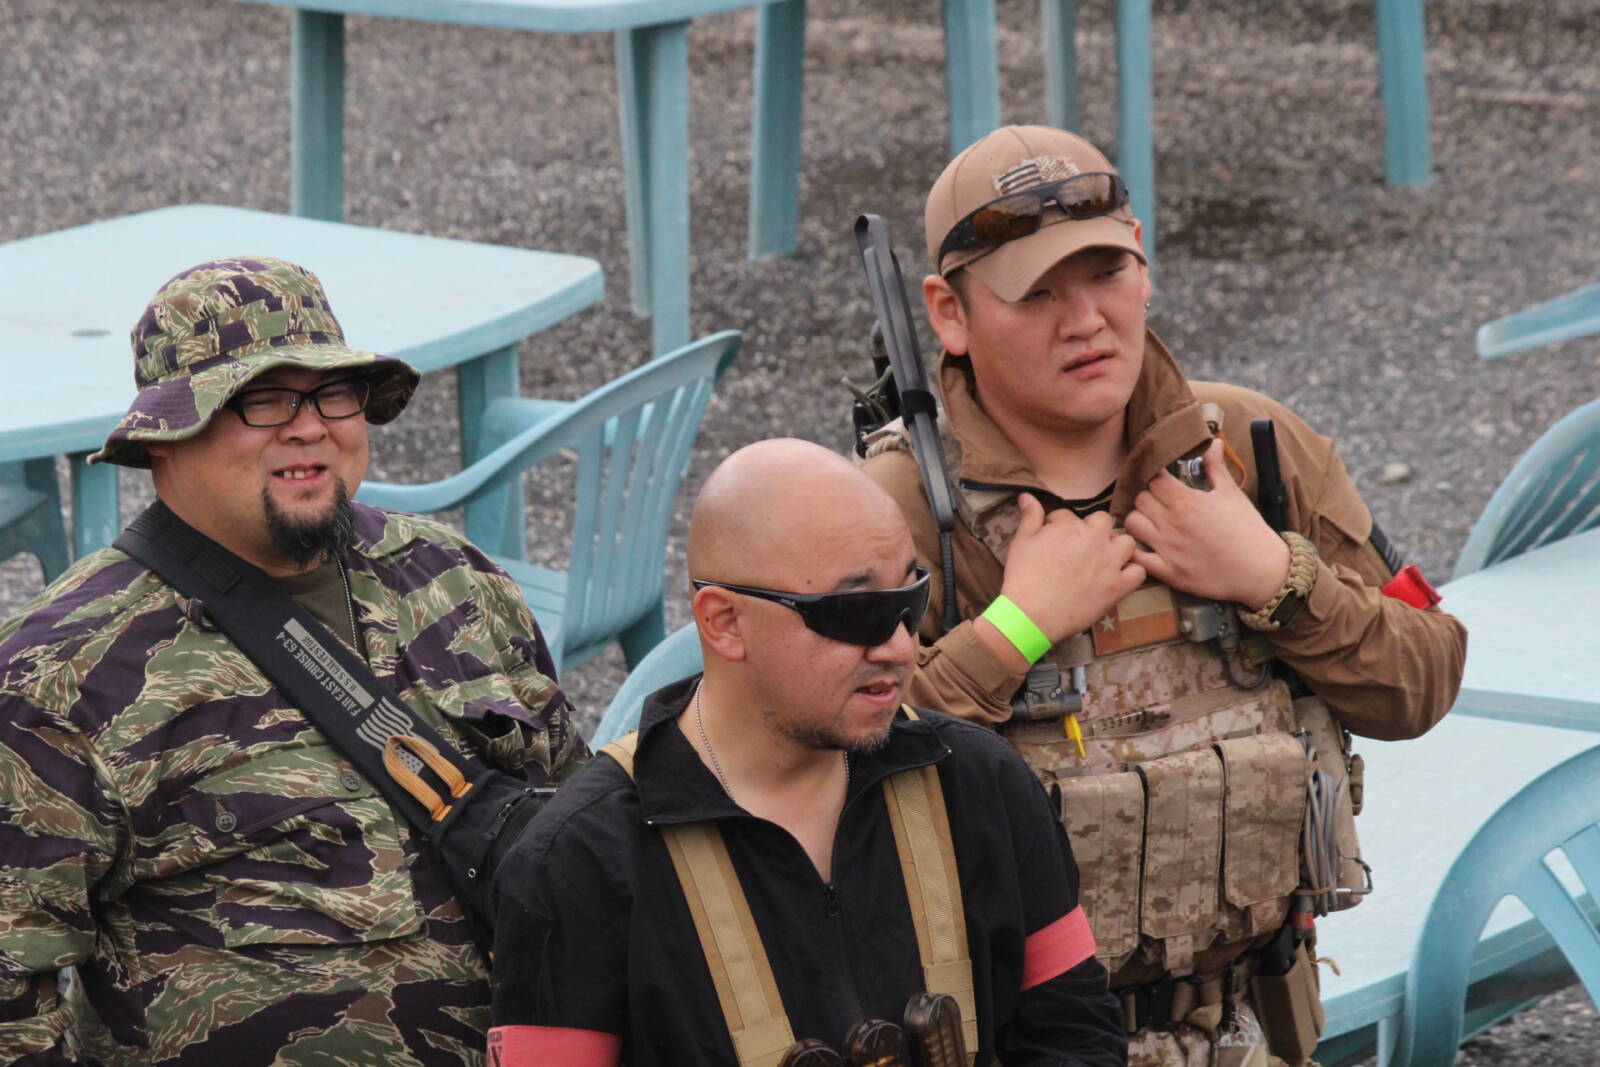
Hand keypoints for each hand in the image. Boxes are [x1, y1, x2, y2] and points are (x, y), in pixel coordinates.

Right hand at [997, 493, 1146, 644]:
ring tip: (1103, 559)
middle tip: (1080, 547)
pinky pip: (1139, 572)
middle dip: (1094, 530)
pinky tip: (1118, 577)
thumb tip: (1027, 495)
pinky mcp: (1118, 587)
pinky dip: (1131, 573)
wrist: (1031, 614)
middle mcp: (1095, 539)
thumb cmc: (1023, 577)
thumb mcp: (1021, 541)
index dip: (1059, 526)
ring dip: (1117, 547)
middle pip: (1104, 521)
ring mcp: (1109, 563)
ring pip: (1127, 542)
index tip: (1053, 540)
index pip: (1069, 515)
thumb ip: (1030, 516)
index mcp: (1070, 526)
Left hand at [1125, 439, 1290, 607]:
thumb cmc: (1248, 529)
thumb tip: (1212, 443)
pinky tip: (1145, 548)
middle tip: (1159, 503)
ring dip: (1139, 521)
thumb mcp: (1232, 494)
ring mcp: (1168, 548)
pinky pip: (1137, 558)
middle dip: (1148, 498)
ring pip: (1132, 524)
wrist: (1261, 569)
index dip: (1158, 480)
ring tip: (1151, 523)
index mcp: (1187, 501)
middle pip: (1140, 499)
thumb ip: (1216, 467)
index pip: (1154, 480)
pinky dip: (1135, 552)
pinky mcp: (1168, 572)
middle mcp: (1172, 523)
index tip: (1165, 484)